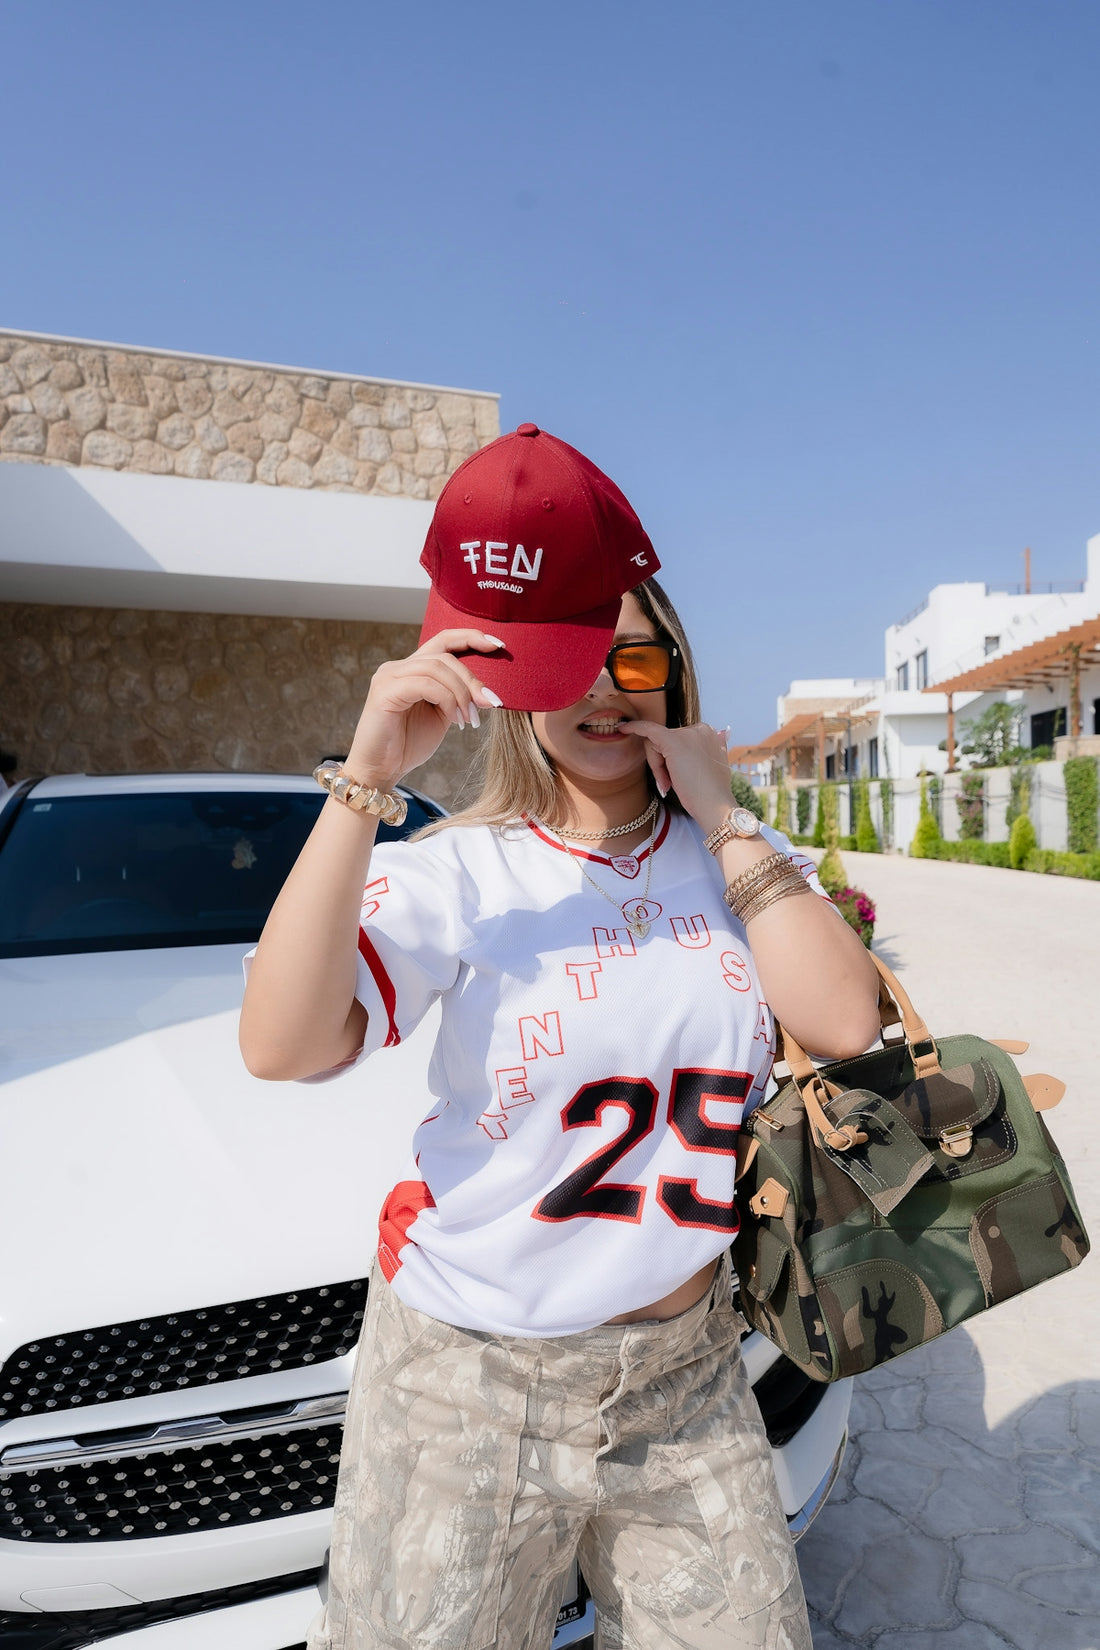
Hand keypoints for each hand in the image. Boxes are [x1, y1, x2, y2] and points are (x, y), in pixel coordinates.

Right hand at [345, 630, 503, 787]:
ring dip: (462, 693)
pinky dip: (447, 700)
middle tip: (489, 702)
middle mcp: (397, 667)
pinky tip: (454, 720)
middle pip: (445, 657)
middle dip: (472, 679)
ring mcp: (388, 676)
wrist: (380, 770)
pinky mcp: (384, 691)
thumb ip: (459, 698)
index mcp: (411, 669)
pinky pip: (425, 684)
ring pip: (437, 668)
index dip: (471, 637)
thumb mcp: (442, 716)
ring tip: (470, 718)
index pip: (443, 641)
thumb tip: (489, 693)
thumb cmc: (408, 744)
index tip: (498, 645)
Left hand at [623, 720, 733, 832]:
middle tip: (671, 784)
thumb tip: (723, 733)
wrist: (714, 806)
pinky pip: (648, 730)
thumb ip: (715, 747)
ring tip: (670, 784)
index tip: (672, 774)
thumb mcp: (717, 764)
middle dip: (662, 764)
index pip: (677, 740)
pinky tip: (622, 727)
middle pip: (664, 741)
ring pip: (656, 744)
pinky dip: (634, 727)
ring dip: (658, 768)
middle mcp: (699, 728)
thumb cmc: (712, 792)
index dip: (670, 760)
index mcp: (708, 732)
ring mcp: (686, 734)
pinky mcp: (673, 741)